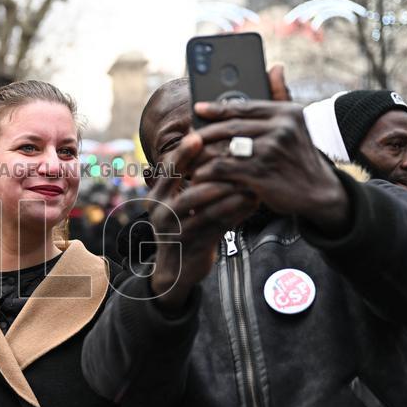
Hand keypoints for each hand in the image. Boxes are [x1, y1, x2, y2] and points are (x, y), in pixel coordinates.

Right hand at [147, 136, 256, 310]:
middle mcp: (160, 211)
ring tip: (248, 180)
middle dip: (211, 171)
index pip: (168, 168)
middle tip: (235, 158)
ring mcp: (173, 229)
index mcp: (156, 196)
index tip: (198, 136)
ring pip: (200, 205)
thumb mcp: (179, 204)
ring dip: (226, 191)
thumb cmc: (184, 228)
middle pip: (183, 184)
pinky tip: (250, 203)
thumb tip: (215, 149)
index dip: (182, 152)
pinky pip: (215, 224)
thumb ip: (190, 181)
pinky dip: (234, 212)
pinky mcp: (189, 245)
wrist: (177, 269)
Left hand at [186, 89, 349, 233]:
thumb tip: (276, 67)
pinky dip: (208, 171)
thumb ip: (280, 97)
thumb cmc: (299, 158)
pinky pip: (224, 168)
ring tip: (189, 157)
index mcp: (288, 113)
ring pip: (225, 147)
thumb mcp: (296, 125)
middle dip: (206, 132)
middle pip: (231, 126)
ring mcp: (271, 150)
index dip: (218, 107)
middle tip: (188, 137)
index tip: (198, 108)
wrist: (320, 194)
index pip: (245, 106)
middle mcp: (281, 128)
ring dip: (203, 153)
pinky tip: (199, 176)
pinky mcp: (260, 173)